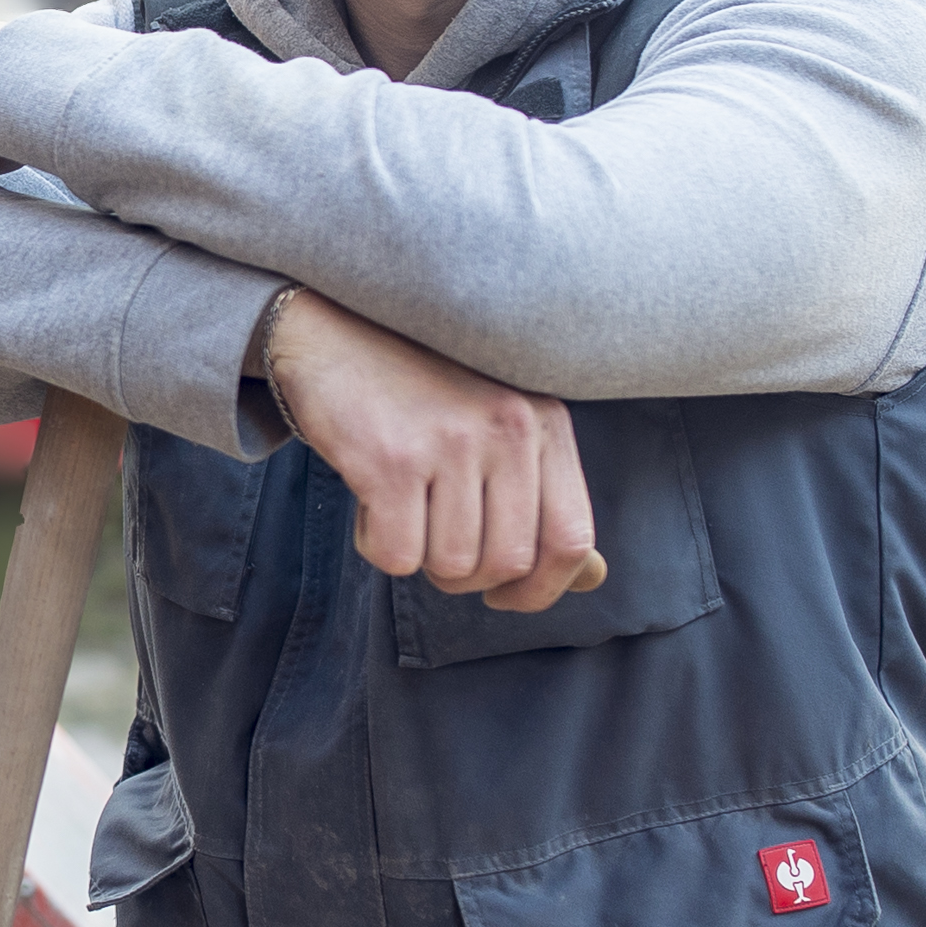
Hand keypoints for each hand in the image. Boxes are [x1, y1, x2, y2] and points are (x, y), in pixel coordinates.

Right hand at [260, 293, 604, 612]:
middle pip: (507, 562)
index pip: (570, 538)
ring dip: (419, 558)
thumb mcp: (499, 425)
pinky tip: (371, 504)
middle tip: (434, 545)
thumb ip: (544, 496)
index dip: (542, 588)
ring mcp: (450, 442)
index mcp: (544, 423)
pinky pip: (397, 555)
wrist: (334, 331)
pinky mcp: (390, 460)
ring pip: (450, 565)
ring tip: (401, 511)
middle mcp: (507, 429)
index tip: (505, 595)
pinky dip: (377, 546)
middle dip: (466, 578)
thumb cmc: (421, 390)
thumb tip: (592, 577)